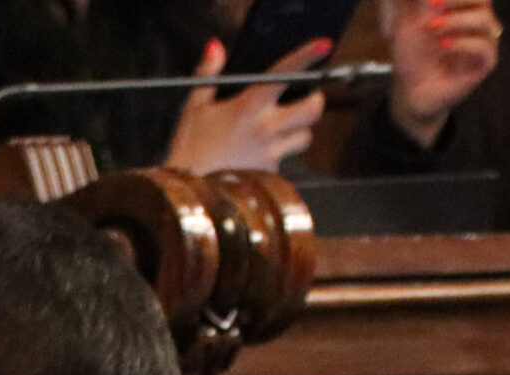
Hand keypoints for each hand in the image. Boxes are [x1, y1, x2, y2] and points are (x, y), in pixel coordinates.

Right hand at [163, 37, 329, 173]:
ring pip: (305, 136)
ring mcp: (271, 152)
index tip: (322, 47)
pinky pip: (287, 159)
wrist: (186, 191)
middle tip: (305, 99)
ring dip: (299, 130)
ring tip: (282, 128)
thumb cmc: (189, 147)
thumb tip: (216, 47)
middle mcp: (266, 128)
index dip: (306, 57)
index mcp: (249, 106)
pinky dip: (280, 154)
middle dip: (313, 102)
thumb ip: (208, 73)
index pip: (286, 73)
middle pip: (313, 109)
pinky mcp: (270, 173)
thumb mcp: (194, 106)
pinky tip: (262, 153)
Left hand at [386, 0, 500, 148]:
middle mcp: (479, 25)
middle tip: (430, 4)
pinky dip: (464, 44)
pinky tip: (443, 45)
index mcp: (465, 11)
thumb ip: (415, 3)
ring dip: (457, 20)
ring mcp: (484, 44)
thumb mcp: (406, 23)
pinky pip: (485, 49)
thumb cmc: (411, 56)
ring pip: (485, 22)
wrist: (410, 92)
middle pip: (483, 1)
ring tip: (432, 26)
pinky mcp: (485, 65)